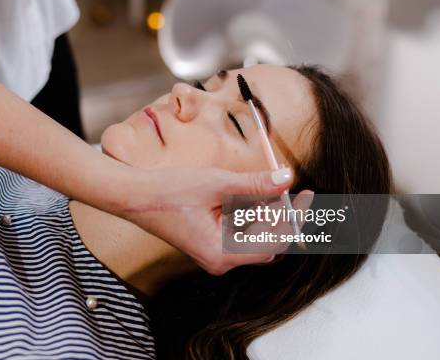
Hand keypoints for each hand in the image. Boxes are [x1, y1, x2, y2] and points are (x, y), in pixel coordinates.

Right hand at [119, 166, 313, 274]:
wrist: (134, 196)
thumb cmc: (168, 192)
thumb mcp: (216, 184)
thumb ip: (254, 184)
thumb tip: (286, 179)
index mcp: (223, 253)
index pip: (273, 240)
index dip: (293, 217)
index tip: (305, 194)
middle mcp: (221, 260)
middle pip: (267, 241)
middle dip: (282, 214)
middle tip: (290, 187)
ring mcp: (216, 252)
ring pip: (255, 236)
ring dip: (266, 212)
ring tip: (270, 186)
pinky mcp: (211, 242)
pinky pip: (240, 232)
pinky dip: (250, 213)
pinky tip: (251, 193)